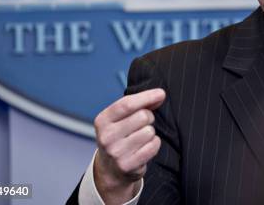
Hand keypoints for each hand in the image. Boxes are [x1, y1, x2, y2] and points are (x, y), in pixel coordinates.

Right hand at [93, 88, 165, 203]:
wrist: (111, 169)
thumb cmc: (121, 136)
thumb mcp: (122, 117)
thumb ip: (139, 104)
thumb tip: (159, 95)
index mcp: (103, 120)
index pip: (127, 104)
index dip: (146, 97)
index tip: (161, 93)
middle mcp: (106, 137)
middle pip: (143, 116)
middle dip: (149, 117)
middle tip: (142, 125)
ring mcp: (116, 153)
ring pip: (149, 132)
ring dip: (151, 133)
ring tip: (141, 138)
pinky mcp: (127, 165)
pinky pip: (153, 146)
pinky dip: (154, 144)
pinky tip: (145, 147)